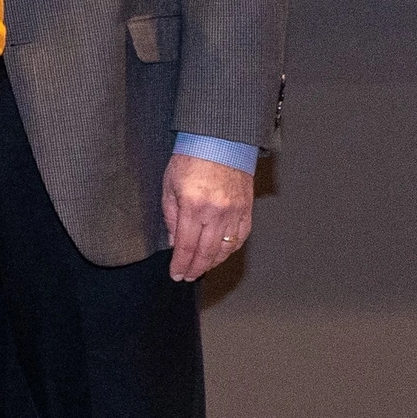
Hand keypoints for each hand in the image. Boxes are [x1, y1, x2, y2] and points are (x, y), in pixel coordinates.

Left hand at [164, 153, 255, 280]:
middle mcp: (217, 212)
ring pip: (225, 249)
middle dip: (196, 269)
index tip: (176, 274)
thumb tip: (174, 243)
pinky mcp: (247, 209)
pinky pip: (240, 238)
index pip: (186, 246)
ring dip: (213, 262)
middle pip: (207, 252)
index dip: (181, 264)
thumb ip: (171, 217)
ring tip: (201, 268)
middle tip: (188, 276)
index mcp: (194, 206)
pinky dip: (230, 250)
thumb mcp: (169, 186)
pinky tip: (220, 254)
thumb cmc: (191, 159)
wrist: (219, 141)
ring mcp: (235, 212)